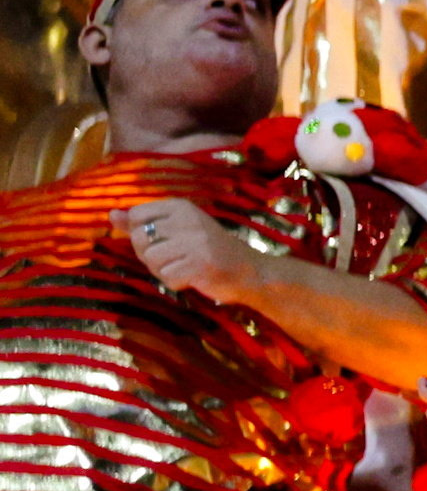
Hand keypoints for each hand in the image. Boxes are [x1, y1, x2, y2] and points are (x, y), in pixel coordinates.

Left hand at [116, 197, 265, 310]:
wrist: (251, 271)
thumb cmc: (209, 250)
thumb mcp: (177, 229)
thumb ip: (143, 223)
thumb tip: (111, 215)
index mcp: (181, 207)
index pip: (137, 216)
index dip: (142, 234)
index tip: (165, 240)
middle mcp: (187, 220)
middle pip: (138, 239)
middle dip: (150, 255)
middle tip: (175, 258)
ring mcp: (194, 242)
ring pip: (150, 260)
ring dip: (163, 270)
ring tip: (184, 268)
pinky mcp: (199, 264)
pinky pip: (166, 278)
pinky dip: (176, 283)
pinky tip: (193, 278)